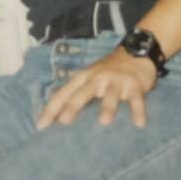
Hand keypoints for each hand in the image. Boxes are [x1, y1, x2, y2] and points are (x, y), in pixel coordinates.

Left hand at [36, 48, 157, 129]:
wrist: (136, 53)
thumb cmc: (107, 72)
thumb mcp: (89, 78)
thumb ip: (75, 94)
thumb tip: (56, 117)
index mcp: (83, 77)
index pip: (64, 93)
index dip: (51, 109)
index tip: (41, 126)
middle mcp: (98, 78)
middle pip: (83, 92)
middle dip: (74, 106)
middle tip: (64, 121)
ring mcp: (117, 81)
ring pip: (111, 95)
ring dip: (108, 107)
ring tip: (104, 122)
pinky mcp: (135, 86)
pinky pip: (136, 100)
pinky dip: (138, 111)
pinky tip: (139, 124)